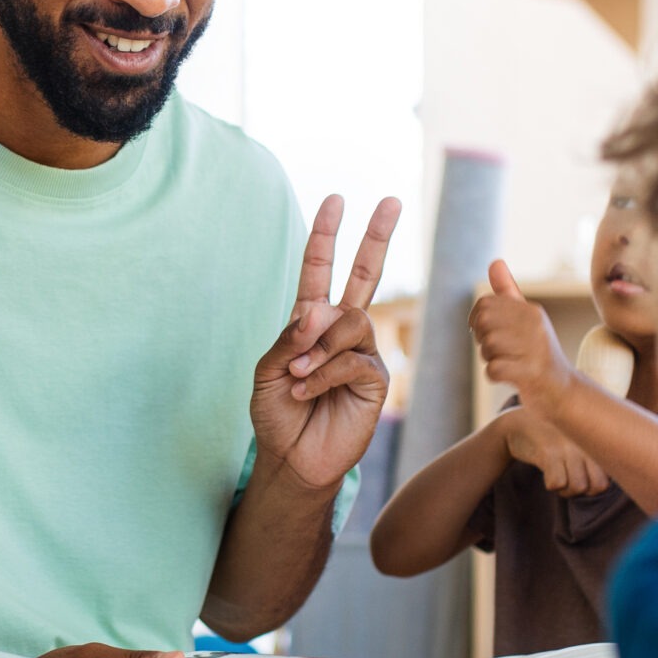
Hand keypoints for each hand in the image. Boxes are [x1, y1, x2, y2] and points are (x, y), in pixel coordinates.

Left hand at [251, 194, 403, 492]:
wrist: (292, 458)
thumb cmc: (277, 414)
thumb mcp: (266, 371)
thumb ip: (288, 338)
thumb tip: (317, 311)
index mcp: (310, 321)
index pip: (321, 270)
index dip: (326, 236)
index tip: (336, 201)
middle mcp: (341, 331)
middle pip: (365, 274)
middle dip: (377, 236)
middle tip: (391, 199)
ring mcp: (362, 352)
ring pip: (353, 321)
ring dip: (318, 347)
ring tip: (298, 375)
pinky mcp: (375, 379)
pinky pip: (354, 359)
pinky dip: (323, 373)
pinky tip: (307, 390)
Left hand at [473, 260, 576, 416]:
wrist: (562, 391)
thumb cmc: (538, 354)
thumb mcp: (526, 320)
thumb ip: (508, 293)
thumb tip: (495, 261)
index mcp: (531, 311)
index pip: (484, 305)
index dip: (477, 322)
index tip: (489, 334)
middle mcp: (535, 326)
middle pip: (483, 323)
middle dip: (482, 340)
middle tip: (498, 351)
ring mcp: (535, 349)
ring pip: (487, 347)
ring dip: (490, 359)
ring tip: (509, 363)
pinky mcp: (532, 373)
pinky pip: (493, 370)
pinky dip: (494, 376)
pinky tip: (509, 376)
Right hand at [499, 406, 608, 496]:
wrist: (521, 423)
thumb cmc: (554, 438)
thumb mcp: (579, 444)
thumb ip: (594, 461)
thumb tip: (602, 485)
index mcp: (597, 443)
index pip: (607, 480)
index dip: (593, 486)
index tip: (578, 477)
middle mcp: (586, 444)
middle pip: (597, 486)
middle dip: (581, 490)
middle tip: (567, 480)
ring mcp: (568, 447)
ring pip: (578, 487)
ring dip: (564, 489)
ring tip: (556, 476)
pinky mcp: (549, 451)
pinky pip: (557, 483)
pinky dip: (550, 484)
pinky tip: (545, 473)